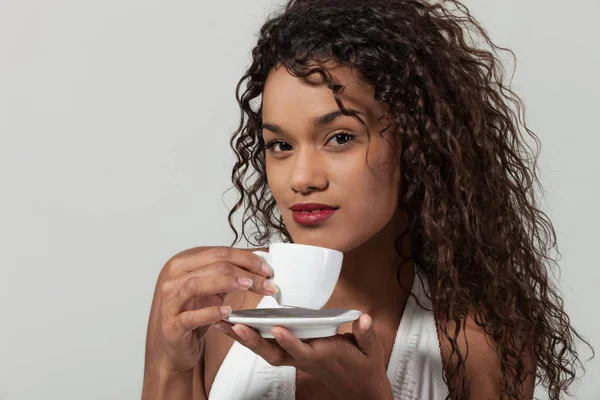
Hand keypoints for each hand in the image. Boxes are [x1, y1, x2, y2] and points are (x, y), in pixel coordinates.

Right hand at [149, 246, 277, 373]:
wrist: (174, 346)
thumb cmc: (193, 314)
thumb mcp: (211, 289)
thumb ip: (227, 274)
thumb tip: (259, 264)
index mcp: (183, 264)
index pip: (219, 252)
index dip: (246, 258)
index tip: (266, 268)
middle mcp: (173, 279)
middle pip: (213, 265)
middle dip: (244, 271)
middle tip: (266, 280)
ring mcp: (169, 301)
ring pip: (196, 284)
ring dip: (226, 283)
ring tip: (248, 287)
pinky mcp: (171, 325)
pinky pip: (189, 316)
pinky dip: (210, 312)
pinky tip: (227, 312)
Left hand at [214, 314, 393, 399]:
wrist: (359, 389)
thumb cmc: (364, 367)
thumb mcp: (371, 350)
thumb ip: (366, 334)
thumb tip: (363, 318)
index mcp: (323, 355)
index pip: (303, 350)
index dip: (290, 341)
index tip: (278, 328)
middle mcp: (305, 358)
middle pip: (274, 354)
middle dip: (254, 341)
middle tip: (235, 326)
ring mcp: (297, 358)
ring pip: (266, 351)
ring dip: (245, 339)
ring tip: (223, 322)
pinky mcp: (293, 355)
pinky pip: (268, 347)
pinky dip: (251, 338)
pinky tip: (235, 325)